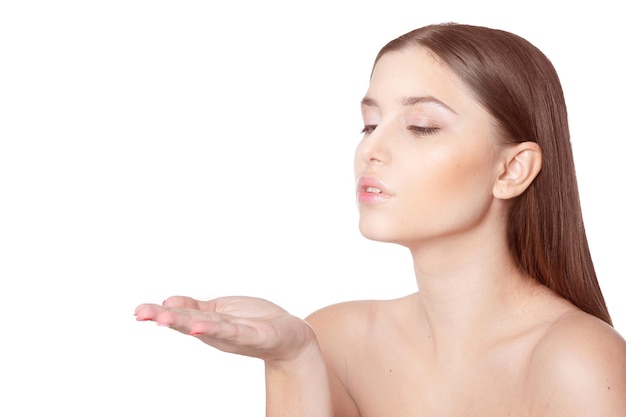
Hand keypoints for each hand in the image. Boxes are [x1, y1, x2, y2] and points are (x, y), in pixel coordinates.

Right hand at [135, 296, 316, 363]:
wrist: (290, 337)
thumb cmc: (255, 321)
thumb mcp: (220, 311)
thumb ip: (194, 308)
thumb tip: (166, 301)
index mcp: (208, 322)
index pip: (180, 315)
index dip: (159, 312)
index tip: (137, 311)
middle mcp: (217, 331)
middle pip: (188, 321)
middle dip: (165, 317)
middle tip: (141, 313)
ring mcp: (235, 334)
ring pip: (207, 327)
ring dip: (185, 323)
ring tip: (164, 318)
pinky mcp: (255, 335)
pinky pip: (234, 331)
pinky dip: (217, 329)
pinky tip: (200, 326)